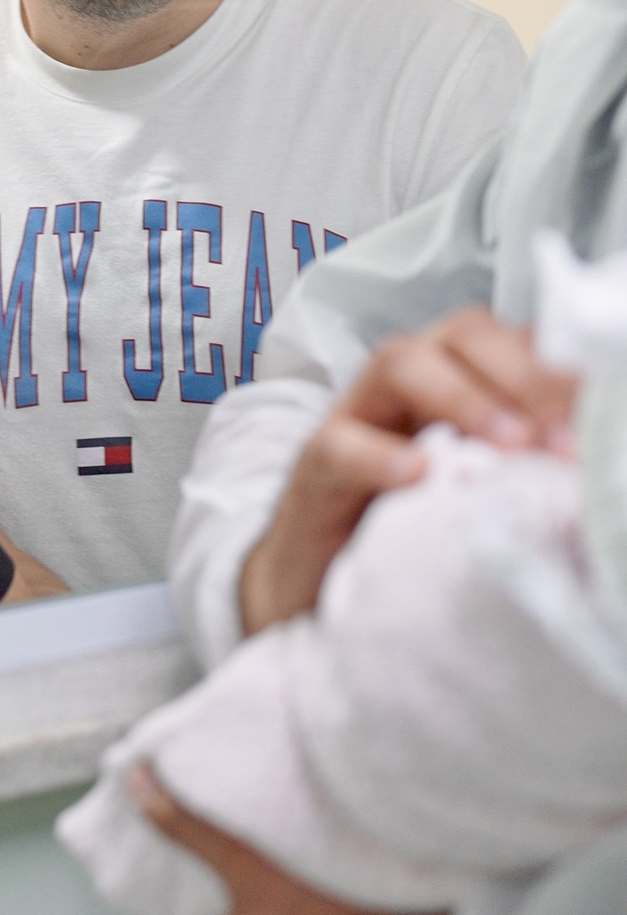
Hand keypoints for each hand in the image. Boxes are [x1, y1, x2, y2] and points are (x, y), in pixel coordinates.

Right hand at [240, 307, 577, 632]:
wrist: (324, 579)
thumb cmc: (415, 524)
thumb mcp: (483, 487)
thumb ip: (529, 465)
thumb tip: (599, 464)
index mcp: (461, 377)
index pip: (512, 340)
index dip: (558, 368)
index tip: (601, 414)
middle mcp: (411, 380)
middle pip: (462, 335)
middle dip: (520, 377)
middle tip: (562, 441)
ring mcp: (358, 412)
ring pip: (399, 363)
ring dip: (461, 397)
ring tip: (508, 445)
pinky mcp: (316, 461)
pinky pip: (341, 443)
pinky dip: (380, 455)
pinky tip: (419, 475)